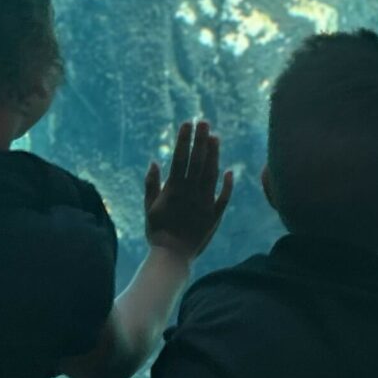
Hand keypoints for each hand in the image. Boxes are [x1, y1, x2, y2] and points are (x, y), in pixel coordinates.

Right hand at [143, 120, 232, 261]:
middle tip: (204, 122)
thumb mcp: (149, 207)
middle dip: (200, 141)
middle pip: (197, 162)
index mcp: (174, 189)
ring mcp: (204, 203)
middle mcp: (190, 193)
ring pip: (211, 174)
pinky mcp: (215, 215)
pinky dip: (226, 184)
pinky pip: (223, 197)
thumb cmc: (157, 231)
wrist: (172, 255)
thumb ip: (151, 184)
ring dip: (214, 155)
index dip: (184, 140)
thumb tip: (154, 162)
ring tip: (215, 137)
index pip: (180, 158)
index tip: (188, 124)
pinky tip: (228, 171)